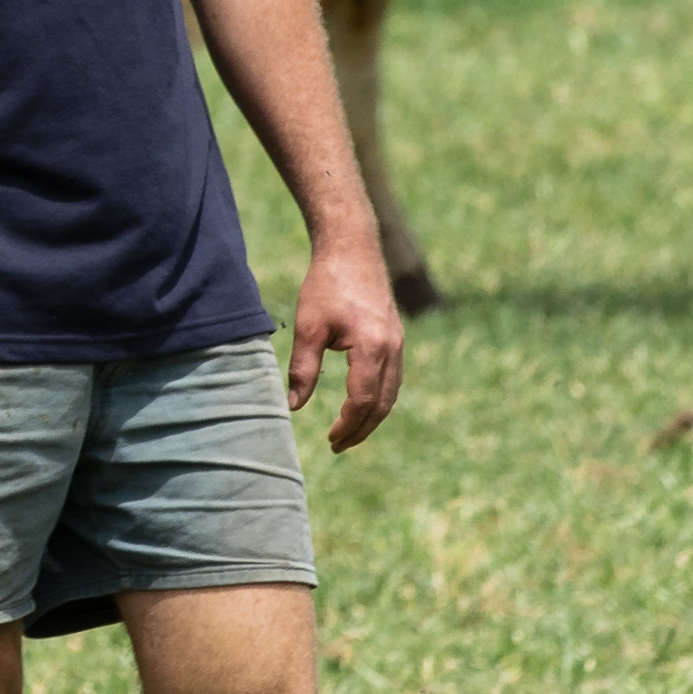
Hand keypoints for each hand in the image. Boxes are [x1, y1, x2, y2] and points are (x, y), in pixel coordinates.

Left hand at [285, 233, 404, 452]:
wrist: (352, 247)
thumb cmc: (326, 284)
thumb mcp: (308, 327)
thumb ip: (303, 369)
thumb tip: (294, 406)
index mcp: (372, 347)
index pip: (363, 400)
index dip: (347, 424)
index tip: (329, 440)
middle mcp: (392, 348)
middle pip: (383, 403)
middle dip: (361, 429)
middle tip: (338, 446)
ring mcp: (398, 342)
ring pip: (391, 392)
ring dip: (372, 416)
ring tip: (348, 432)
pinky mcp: (395, 336)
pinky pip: (393, 377)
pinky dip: (379, 397)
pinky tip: (361, 403)